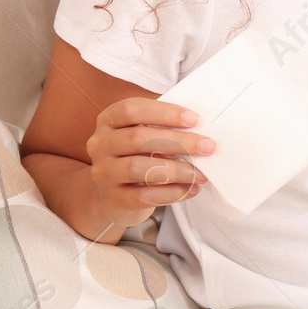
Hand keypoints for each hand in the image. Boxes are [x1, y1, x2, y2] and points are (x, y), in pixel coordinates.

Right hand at [86, 98, 216, 234]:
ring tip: (200, 173)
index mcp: (108, 121)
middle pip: (138, 139)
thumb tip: (200, 128)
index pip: (132, 109)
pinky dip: (171, 193)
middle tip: (207, 147)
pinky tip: (191, 189)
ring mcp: (103, 172)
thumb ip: (163, 128)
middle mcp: (100, 144)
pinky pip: (143, 196)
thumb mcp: (143, 136)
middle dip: (178, 142)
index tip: (195, 119)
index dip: (164, 113)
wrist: (114, 197)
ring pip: (139, 168)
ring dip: (176, 170)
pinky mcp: (113, 198)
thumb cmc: (137, 157)